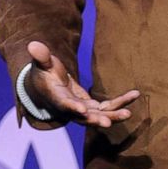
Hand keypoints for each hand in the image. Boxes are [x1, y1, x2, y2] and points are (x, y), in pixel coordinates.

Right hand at [24, 40, 138, 127]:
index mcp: (57, 98)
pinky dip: (121, 102)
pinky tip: (135, 94)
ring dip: (114, 114)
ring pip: (99, 115)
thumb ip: (41, 56)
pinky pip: (108, 107)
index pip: (65, 105)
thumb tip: (32, 44)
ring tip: (128, 113)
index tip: (82, 109)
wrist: (48, 88)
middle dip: (96, 120)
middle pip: (84, 117)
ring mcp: (82, 110)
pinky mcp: (92, 107)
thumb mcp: (42, 64)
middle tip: (109, 124)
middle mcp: (70, 109)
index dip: (73, 107)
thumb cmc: (44, 74)